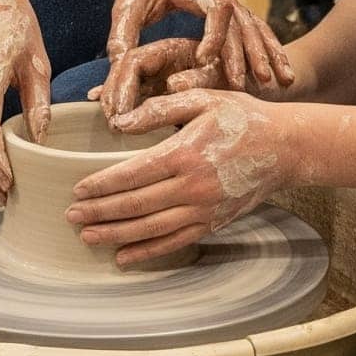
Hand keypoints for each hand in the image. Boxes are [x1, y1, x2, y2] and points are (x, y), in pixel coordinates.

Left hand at [67, 88, 301, 265]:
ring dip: (116, 235)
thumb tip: (119, 122)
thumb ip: (159, 109)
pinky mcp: (212, 224)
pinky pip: (174, 242)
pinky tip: (123, 257)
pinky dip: (147, 252)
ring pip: (151, 229)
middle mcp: (192, 187)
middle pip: (136, 205)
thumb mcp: (202, 99)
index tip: (77, 189)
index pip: (133, 174)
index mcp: (185, 153)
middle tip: (71, 216)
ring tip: (88, 237)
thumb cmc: (240, 117)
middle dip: (100, 212)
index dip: (102, 185)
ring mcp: (203, 210)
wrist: (284, 147)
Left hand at [103, 0, 291, 114]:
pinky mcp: (233, 12)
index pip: (215, 10)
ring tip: (284, 82)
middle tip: (249, 84)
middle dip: (247, 53)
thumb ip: (122, 31)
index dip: (213, 35)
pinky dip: (272, 49)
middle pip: (241, 23)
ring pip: (256, 28)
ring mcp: (231, 2)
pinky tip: (284, 72)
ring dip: (268, 53)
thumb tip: (117, 64)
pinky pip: (258, 31)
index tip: (205, 59)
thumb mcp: (128, 1)